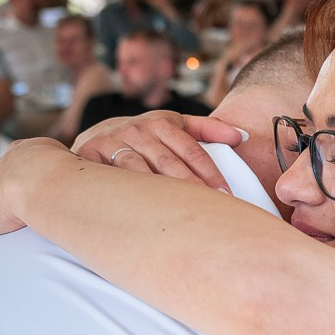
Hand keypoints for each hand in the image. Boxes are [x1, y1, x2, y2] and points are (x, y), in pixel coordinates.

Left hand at [0, 138, 76, 246]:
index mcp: (21, 154)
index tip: (24, 184)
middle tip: (8, 205)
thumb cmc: (61, 172)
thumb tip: (91, 176)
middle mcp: (0, 169)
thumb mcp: (71, 162)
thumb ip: (75, 169)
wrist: (40, 180)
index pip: (15, 166)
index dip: (18, 176)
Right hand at [70, 111, 247, 190]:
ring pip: (142, 170)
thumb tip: (241, 136)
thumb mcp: (173, 126)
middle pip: (170, 161)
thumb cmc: (143, 138)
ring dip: (162, 190)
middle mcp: (139, 129)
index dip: (210, 172)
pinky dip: (130, 191)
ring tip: (180, 211)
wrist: (93, 138)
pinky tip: (144, 207)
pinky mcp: (93, 154)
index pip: (192, 149)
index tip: (226, 194)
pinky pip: (114, 177)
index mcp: (163, 122)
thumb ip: (206, 130)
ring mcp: (115, 141)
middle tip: (211, 207)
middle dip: (192, 186)